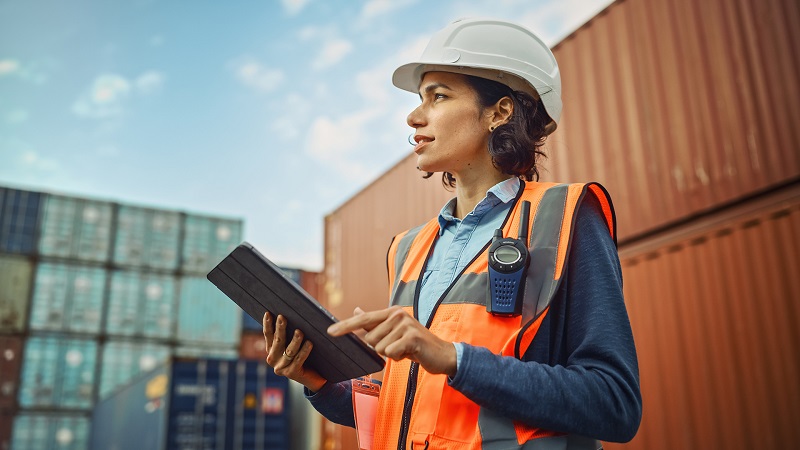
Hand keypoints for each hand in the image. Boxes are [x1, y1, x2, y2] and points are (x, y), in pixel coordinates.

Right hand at [263, 312, 326, 391]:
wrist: (313, 378)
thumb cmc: (305, 356)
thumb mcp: (294, 344)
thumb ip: (290, 333)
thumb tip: (293, 315)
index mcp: (271, 350)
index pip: (268, 335)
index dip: (267, 324)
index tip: (268, 313)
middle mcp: (273, 359)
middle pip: (277, 341)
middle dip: (280, 329)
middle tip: (282, 317)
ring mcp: (281, 368)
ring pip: (289, 351)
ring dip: (294, 341)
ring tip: (300, 332)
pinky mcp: (292, 373)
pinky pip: (299, 360)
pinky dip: (304, 351)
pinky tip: (309, 343)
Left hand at [328, 306, 456, 376]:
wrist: (442, 354)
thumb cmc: (415, 345)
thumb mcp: (394, 332)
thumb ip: (375, 323)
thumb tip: (356, 310)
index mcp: (391, 312)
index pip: (363, 319)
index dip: (346, 326)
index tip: (330, 332)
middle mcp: (397, 314)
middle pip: (370, 339)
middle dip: (381, 349)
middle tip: (398, 347)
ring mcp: (405, 324)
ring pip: (380, 348)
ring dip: (391, 354)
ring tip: (405, 350)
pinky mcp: (411, 337)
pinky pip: (391, 353)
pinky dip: (399, 358)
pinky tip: (410, 354)